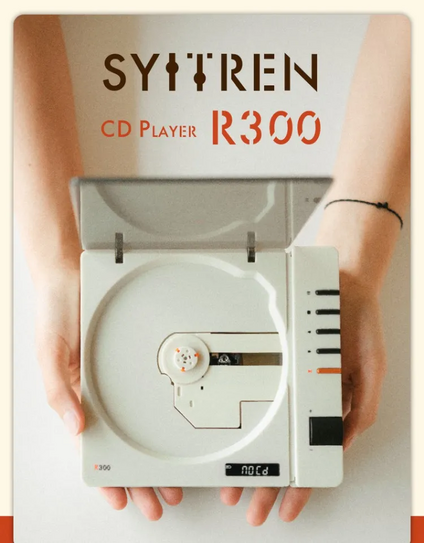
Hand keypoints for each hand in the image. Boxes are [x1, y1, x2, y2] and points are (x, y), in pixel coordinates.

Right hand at [35, 266, 182, 518]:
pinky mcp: (133, 362)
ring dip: (154, 457)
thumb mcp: (50, 353)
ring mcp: (118, 379)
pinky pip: (149, 395)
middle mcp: (99, 392)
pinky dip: (161, 419)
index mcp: (76, 397)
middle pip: (123, 446)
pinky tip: (173, 434)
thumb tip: (76, 426)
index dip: (108, 476)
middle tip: (161, 500)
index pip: (94, 448)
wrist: (72, 274)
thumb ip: (59, 390)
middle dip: (140, 478)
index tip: (123, 499)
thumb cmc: (55, 311)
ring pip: (140, 428)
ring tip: (171, 480)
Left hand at [220, 271, 386, 524]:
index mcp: (332, 407)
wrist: (340, 288)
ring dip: (252, 461)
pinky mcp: (275, 367)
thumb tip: (342, 443)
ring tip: (236, 485)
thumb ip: (362, 407)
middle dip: (268, 484)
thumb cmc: (358, 327)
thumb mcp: (371, 370)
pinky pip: (259, 400)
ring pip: (267, 432)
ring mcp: (289, 386)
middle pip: (285, 453)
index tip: (285, 508)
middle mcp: (307, 400)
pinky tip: (236, 442)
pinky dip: (248, 423)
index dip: (300, 486)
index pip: (313, 457)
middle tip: (250, 507)